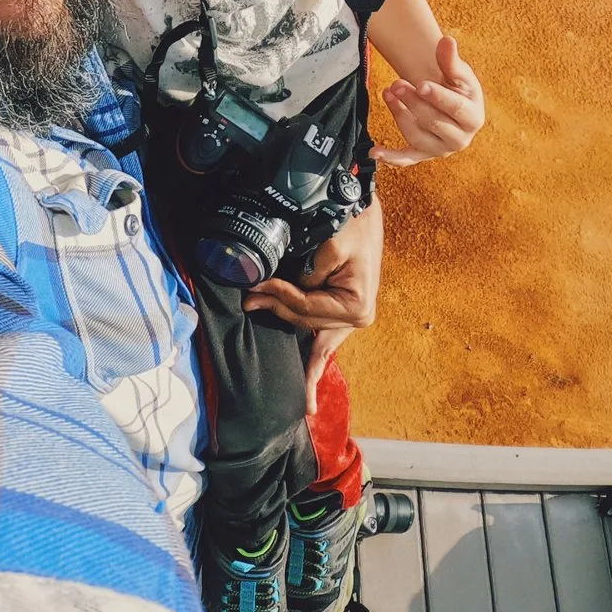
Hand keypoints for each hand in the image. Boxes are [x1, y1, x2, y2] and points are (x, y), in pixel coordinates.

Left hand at [245, 198, 382, 413]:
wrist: (364, 209)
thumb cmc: (353, 225)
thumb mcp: (331, 246)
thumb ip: (308, 274)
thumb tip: (277, 288)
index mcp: (357, 307)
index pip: (307, 309)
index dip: (280, 297)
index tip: (255, 287)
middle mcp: (356, 319)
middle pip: (304, 322)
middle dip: (276, 309)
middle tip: (247, 299)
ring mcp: (349, 319)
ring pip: (308, 330)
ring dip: (286, 325)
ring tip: (262, 323)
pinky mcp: (341, 314)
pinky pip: (323, 346)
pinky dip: (314, 368)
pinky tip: (307, 402)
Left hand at [375, 35, 483, 165]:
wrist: (448, 103)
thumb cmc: (457, 87)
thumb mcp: (459, 73)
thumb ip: (451, 60)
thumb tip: (447, 40)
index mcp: (474, 118)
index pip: (456, 109)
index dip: (438, 97)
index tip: (421, 84)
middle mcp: (460, 139)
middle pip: (434, 123)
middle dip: (413, 102)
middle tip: (396, 84)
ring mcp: (440, 149)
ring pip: (417, 137)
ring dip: (399, 115)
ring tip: (388, 92)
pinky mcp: (423, 154)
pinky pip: (406, 159)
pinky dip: (391, 157)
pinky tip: (375, 152)